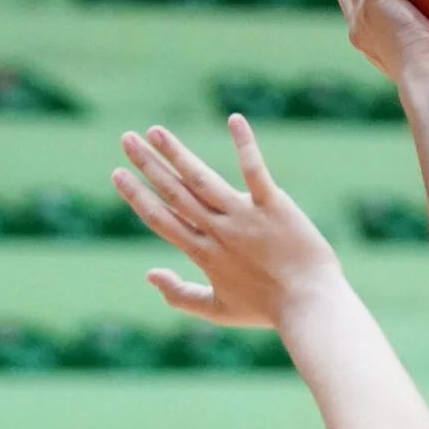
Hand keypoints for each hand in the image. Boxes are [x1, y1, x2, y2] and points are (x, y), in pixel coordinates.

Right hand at [113, 117, 343, 329]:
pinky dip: (244, 145)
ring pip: (202, 180)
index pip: (161, 218)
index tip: (117, 173)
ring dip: (176, 153)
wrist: (310, 306)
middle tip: (126, 139)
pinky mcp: (274, 206)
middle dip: (148, 165)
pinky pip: (255, 171)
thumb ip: (179, 295)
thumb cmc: (268, 309)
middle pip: (175, 193)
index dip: (137, 195)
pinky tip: (234, 119)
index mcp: (203, 253)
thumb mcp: (218, 310)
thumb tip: (148, 275)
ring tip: (155, 131)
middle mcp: (218, 232)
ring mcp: (245, 217)